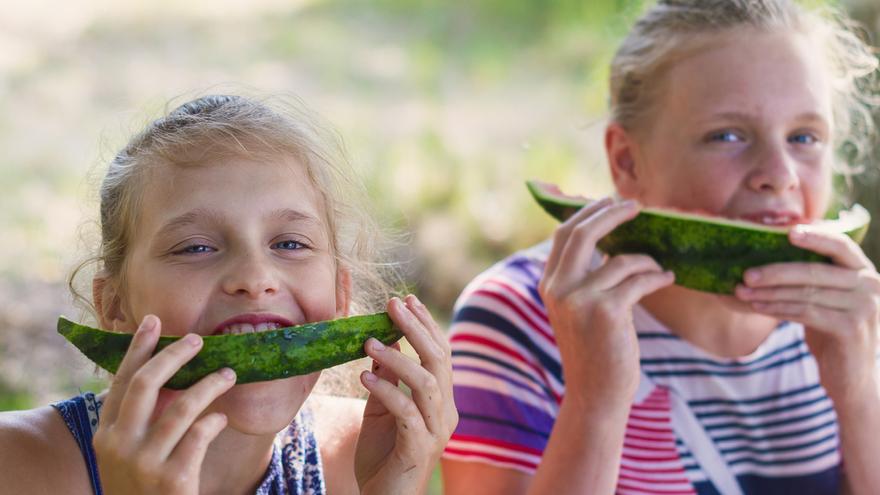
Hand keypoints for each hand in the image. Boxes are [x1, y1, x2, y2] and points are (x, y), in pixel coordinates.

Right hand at [93, 315, 235, 494]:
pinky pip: (198, 437)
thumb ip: (141, 421)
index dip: (138, 349)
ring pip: (180, 408)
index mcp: (106, 435)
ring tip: (228, 374)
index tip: (152, 321)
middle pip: (145, 385)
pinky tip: (221, 418)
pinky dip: (213, 422)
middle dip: (173, 356)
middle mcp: (119, 446)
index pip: (121, 381)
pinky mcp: (172, 480)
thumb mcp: (130, 454)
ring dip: (208, 385)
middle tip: (198, 339)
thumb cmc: (144, 488)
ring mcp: (144, 464)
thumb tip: (167, 375)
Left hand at [354, 295, 457, 494]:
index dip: (426, 325)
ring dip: (398, 358)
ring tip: (369, 342)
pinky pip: (406, 411)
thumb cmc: (382, 456)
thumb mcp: (381, 410)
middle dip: (417, 329)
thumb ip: (387, 379)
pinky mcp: (419, 448)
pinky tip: (362, 376)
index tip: (407, 299)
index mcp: (441, 401)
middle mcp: (445, 413)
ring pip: (427, 383)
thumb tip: (383, 343)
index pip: (441, 354)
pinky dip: (385, 390)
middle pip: (439, 361)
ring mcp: (435, 431)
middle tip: (393, 304)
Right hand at [539, 197, 673, 407]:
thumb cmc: (594, 349)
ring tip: (659, 267)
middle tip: (637, 205)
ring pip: (620, 259)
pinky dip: (657, 276)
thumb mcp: (577, 309)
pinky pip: (639, 280)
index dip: (587, 212)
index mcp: (549, 285)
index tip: (609, 201)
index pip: (564, 234)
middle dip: (611, 213)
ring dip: (646, 259)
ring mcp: (581, 300)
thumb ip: (581, 277)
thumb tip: (607, 236)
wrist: (595, 393)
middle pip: (583, 234)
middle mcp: (559, 289)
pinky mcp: (607, 312)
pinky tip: (667, 277)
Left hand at [735, 227, 879, 403]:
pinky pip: (807, 312)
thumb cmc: (832, 332)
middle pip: (815, 271)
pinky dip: (779, 309)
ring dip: (770, 293)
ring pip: (806, 293)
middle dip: (776, 272)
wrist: (853, 376)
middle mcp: (870, 286)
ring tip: (743, 292)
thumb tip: (763, 262)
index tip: (788, 232)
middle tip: (746, 274)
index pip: (842, 246)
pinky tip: (758, 307)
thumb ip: (812, 280)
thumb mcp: (827, 301)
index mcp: (864, 273)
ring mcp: (864, 308)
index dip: (816, 236)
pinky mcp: (851, 329)